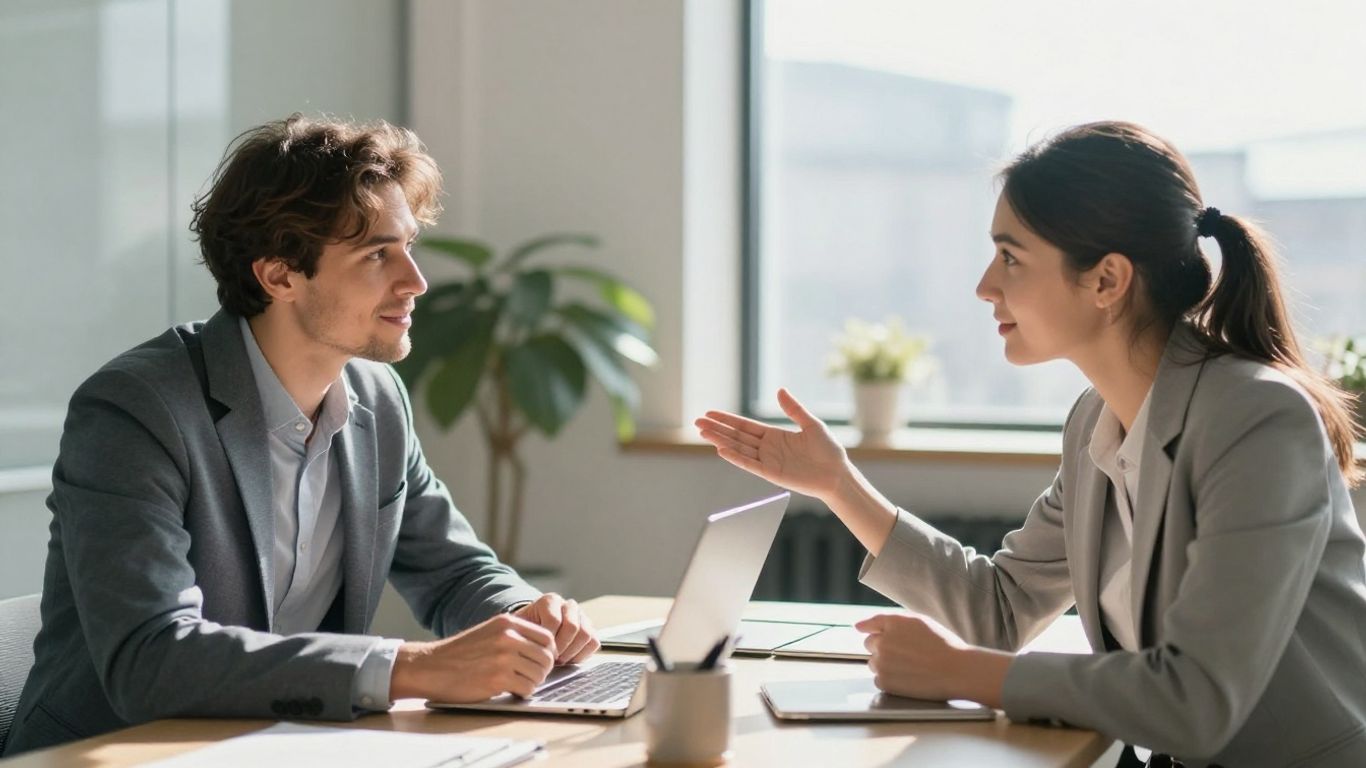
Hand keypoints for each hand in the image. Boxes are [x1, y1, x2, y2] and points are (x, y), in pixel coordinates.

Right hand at [390, 613, 555, 700]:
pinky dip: (523, 693)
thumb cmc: (459, 653)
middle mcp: (508, 637)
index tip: (540, 662)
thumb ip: (514, 636)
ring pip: (539, 674)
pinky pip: (527, 688)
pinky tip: (511, 691)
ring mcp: (504, 657)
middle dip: (542, 670)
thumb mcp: (489, 632)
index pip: (547, 637)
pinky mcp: (498, 678)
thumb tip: (544, 650)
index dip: (548, 653)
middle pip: (547, 657)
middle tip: (530, 677)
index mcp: (508, 623)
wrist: (430, 666)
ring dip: (532, 683)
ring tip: (518, 684)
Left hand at [512, 593, 600, 664]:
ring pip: (586, 634)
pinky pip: (593, 642)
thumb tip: (527, 648)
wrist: (534, 630)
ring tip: (559, 660)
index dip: (547, 641)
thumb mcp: (518, 628)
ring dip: (572, 652)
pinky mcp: (590, 628)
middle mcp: (568, 605)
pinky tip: (568, 660)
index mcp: (549, 600)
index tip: (540, 652)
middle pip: (572, 627)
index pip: (554, 621)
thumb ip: (520, 633)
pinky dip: (582, 654)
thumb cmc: (525, 631)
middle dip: (561, 647)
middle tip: (551, 659)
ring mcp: (581, 616)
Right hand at [695, 388, 849, 499]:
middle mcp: (768, 448)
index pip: (745, 426)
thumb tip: (780, 390)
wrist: (837, 474)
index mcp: (775, 435)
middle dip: (717, 429)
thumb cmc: (828, 450)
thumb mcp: (811, 424)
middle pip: (737, 436)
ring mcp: (768, 461)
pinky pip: (750, 464)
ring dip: (721, 441)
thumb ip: (794, 409)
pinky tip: (722, 450)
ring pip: (739, 449)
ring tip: (703, 433)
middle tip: (697, 422)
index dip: (727, 419)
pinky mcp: (772, 474)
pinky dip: (736, 458)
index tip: (710, 414)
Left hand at [855, 612, 1010, 706]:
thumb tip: (860, 626)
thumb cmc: (944, 646)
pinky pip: (879, 680)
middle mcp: (883, 640)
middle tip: (904, 655)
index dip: (868, 627)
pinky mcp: (884, 681)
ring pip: (874, 663)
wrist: (957, 670)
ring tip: (910, 668)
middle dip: (883, 648)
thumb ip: (892, 621)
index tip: (861, 629)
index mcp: (893, 622)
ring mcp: (881, 662)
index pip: (871, 623)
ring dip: (886, 665)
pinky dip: (890, 681)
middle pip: (870, 644)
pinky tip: (908, 679)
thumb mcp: (920, 622)